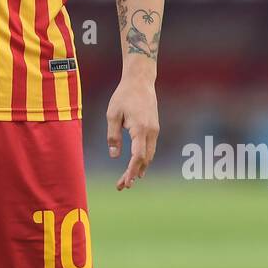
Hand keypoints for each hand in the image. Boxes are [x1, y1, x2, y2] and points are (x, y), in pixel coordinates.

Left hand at [105, 74, 159, 190]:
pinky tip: (137, 166)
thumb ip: (113, 136)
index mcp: (140, 129)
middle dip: (134, 174)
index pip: (137, 156)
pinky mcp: (154, 128)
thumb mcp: (112, 114)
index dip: (131, 171)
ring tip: (128, 180)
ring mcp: (155, 130)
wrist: (140, 80)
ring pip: (149, 155)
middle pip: (144, 160)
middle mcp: (151, 132)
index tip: (125, 183)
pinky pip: (151, 148)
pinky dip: (144, 159)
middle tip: (122, 187)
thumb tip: (114, 155)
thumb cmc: (124, 96)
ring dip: (139, 168)